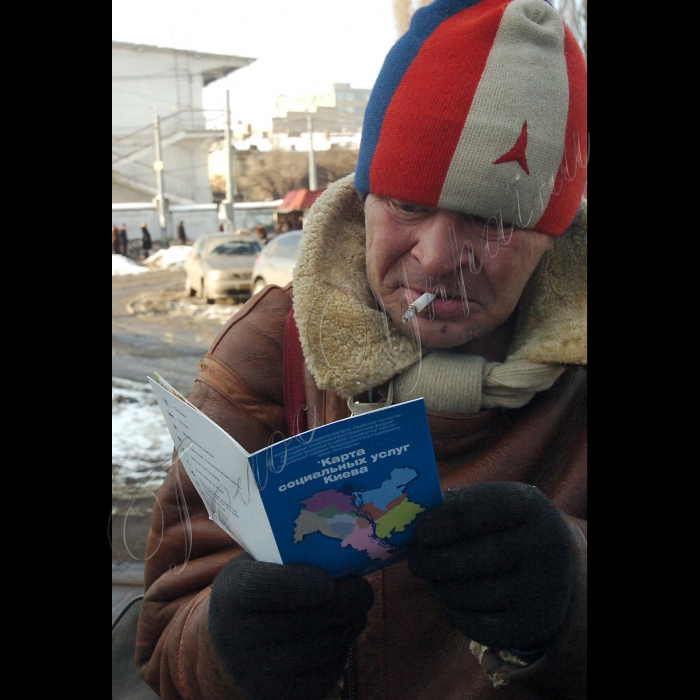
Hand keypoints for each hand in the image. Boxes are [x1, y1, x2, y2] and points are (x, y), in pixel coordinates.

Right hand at [208, 553, 373, 699]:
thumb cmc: (257, 588)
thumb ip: (291, 553)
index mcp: (234, 591)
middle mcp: (239, 636)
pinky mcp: (280, 696)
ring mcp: (258, 672)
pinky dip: (341, 651)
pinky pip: (327, 673)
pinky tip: (338, 634)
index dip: (300, 585)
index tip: (329, 583)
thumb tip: (345, 538)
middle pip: (308, 620)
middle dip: (347, 602)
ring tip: (355, 610)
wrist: (229, 644)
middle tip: (364, 589)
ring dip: (350, 625)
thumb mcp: (259, 563)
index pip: (265, 589)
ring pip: (325, 646)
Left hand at [406, 482, 572, 652]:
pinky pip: (478, 625)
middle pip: (466, 559)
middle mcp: (543, 545)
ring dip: (439, 588)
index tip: (418, 532)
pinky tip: (450, 601)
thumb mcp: (487, 503)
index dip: (437, 524)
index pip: (469, 514)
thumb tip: (405, 520)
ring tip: (430, 578)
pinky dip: (456, 614)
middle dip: (430, 561)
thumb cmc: (503, 525)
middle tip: (414, 560)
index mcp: (528, 505)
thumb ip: (449, 507)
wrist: (552, 565)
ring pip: (468, 594)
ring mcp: (543, 588)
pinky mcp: (534, 624)